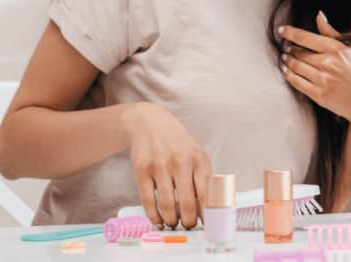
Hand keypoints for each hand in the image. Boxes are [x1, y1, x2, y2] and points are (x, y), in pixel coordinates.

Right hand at [125, 102, 211, 229]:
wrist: (151, 123)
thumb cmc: (179, 144)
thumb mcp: (196, 155)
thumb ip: (203, 178)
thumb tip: (208, 208)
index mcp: (199, 160)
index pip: (206, 193)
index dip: (206, 213)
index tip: (207, 224)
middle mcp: (180, 162)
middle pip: (186, 202)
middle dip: (189, 221)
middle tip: (188, 227)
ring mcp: (160, 166)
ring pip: (167, 204)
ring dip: (171, 220)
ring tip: (174, 225)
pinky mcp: (142, 170)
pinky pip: (148, 200)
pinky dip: (154, 216)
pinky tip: (158, 221)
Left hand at [278, 12, 350, 126]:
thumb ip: (332, 33)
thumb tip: (319, 16)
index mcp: (337, 49)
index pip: (307, 37)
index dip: (290, 33)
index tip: (282, 30)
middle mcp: (329, 63)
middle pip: (299, 53)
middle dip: (289, 50)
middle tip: (286, 49)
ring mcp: (324, 80)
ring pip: (295, 67)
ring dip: (287, 62)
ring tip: (285, 59)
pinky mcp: (319, 95)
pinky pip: (296, 82)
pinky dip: (288, 75)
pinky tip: (287, 71)